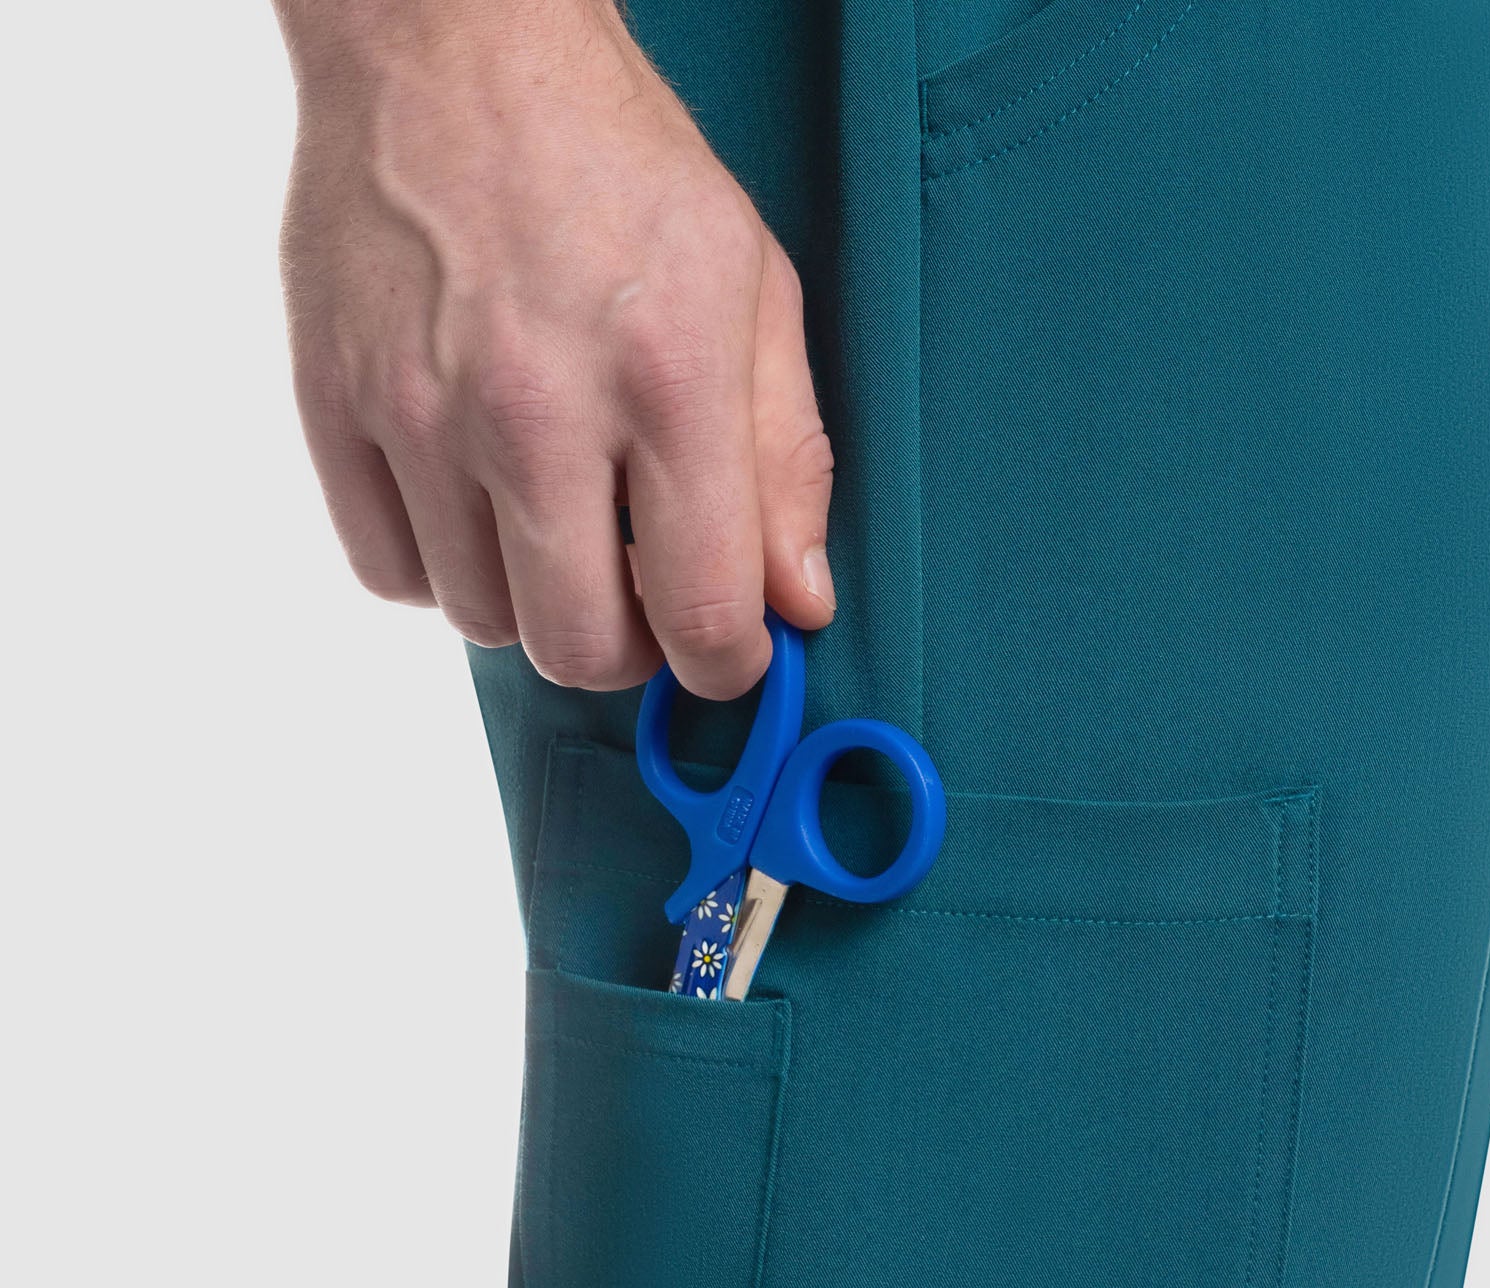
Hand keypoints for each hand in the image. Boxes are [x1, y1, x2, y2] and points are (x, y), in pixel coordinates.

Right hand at [274, 0, 832, 694]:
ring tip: (555, 521)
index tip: (728, 646)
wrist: (454, 41)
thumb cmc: (618, 162)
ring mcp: (419, 410)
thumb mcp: (755, 289)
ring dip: (532, 602)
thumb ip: (789, 461)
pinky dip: (439, 566)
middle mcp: (536, 408)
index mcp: (667, 380)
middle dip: (630, 651)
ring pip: (483, 622)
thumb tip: (797, 604)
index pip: (704, 614)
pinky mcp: (333, 402)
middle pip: (579, 648)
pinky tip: (474, 501)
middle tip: (643, 593)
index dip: (728, 664)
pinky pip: (387, 572)